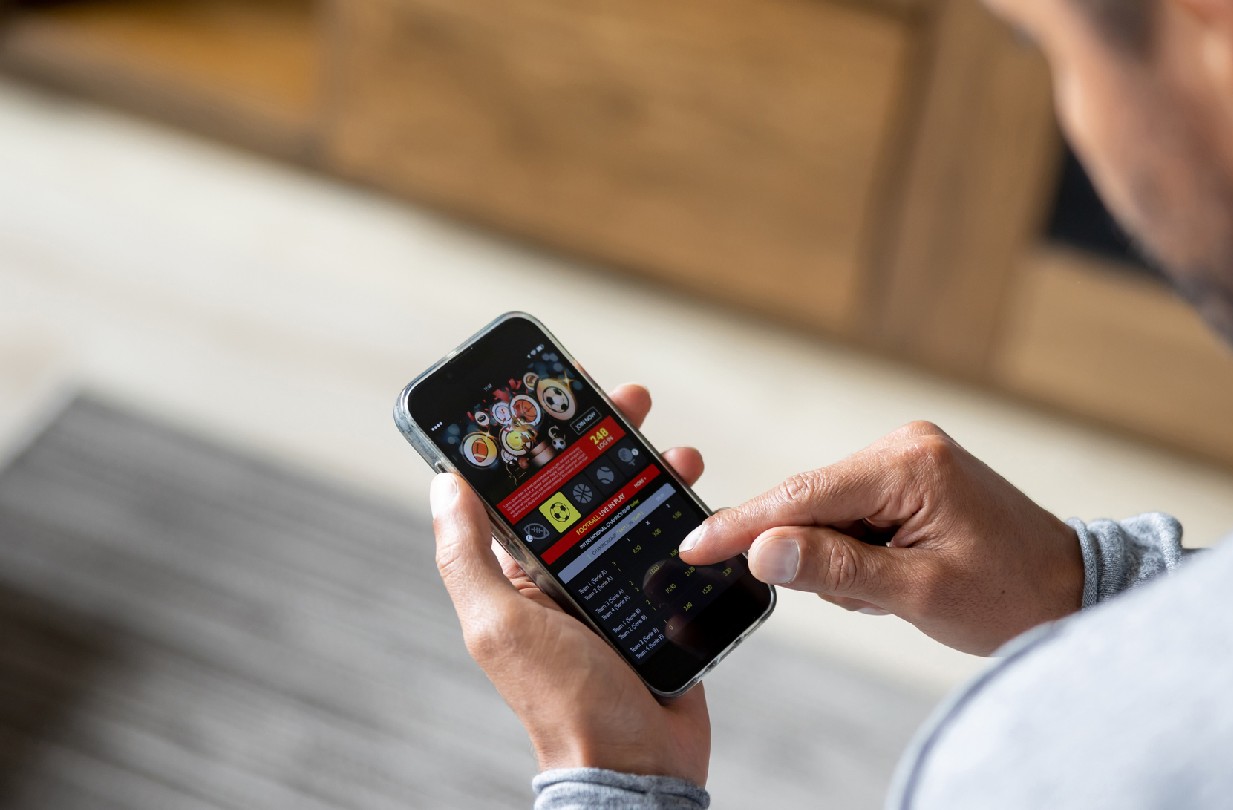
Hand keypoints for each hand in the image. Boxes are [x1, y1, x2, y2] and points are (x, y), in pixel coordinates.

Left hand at [430, 383, 709, 781]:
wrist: (637, 764)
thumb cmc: (564, 703)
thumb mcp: (500, 624)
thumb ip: (467, 557)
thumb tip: (442, 484)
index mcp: (521, 573)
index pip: (526, 488)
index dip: (540, 437)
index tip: (559, 392)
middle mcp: (567, 575)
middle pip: (586, 487)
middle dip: (607, 437)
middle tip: (632, 400)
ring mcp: (616, 588)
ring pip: (634, 508)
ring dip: (653, 469)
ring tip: (677, 448)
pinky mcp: (661, 604)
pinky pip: (673, 544)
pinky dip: (688, 514)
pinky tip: (700, 494)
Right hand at [679, 421, 1082, 654]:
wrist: (1070, 589)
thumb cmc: (1010, 593)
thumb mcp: (919, 592)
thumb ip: (837, 570)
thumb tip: (764, 551)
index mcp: (909, 464)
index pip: (803, 492)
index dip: (744, 524)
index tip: (693, 547)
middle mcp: (904, 447)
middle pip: (811, 502)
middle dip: (818, 558)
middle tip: (873, 596)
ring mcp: (908, 459)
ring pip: (829, 516)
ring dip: (845, 564)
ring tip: (898, 590)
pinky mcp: (910, 478)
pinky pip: (853, 518)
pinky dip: (860, 556)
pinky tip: (898, 577)